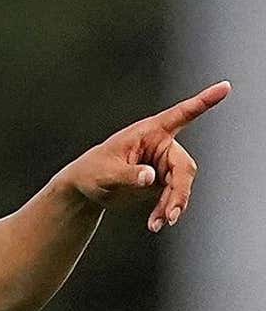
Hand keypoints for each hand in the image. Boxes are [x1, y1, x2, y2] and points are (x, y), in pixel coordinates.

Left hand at [55, 81, 230, 231]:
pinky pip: (173, 196)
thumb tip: (150, 176)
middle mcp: (160, 146)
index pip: (180, 115)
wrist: (85, 190)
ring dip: (172, 205)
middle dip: (179, 192)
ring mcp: (163, 164)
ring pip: (182, 184)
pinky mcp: (162, 181)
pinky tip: (155, 223)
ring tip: (158, 223)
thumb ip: (128, 174)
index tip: (225, 86)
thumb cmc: (91, 172)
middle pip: (184, 166)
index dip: (204, 101)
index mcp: (148, 132)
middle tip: (171, 215)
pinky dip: (166, 210)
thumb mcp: (105, 173)